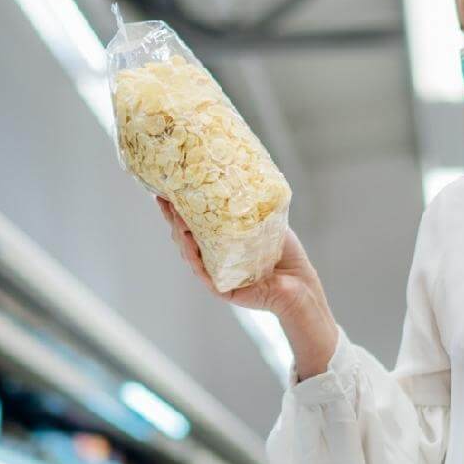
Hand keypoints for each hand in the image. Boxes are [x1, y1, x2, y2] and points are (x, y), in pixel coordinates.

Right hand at [158, 197, 338, 375]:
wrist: (299, 282)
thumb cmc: (285, 254)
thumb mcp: (265, 222)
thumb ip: (250, 205)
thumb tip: (237, 175)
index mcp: (221, 241)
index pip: (195, 223)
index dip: (180, 208)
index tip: (168, 189)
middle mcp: (214, 257)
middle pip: (184, 236)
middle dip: (172, 217)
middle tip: (163, 197)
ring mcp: (215, 272)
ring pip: (189, 252)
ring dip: (179, 232)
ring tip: (174, 214)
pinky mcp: (220, 288)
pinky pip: (201, 271)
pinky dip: (192, 255)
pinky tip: (187, 240)